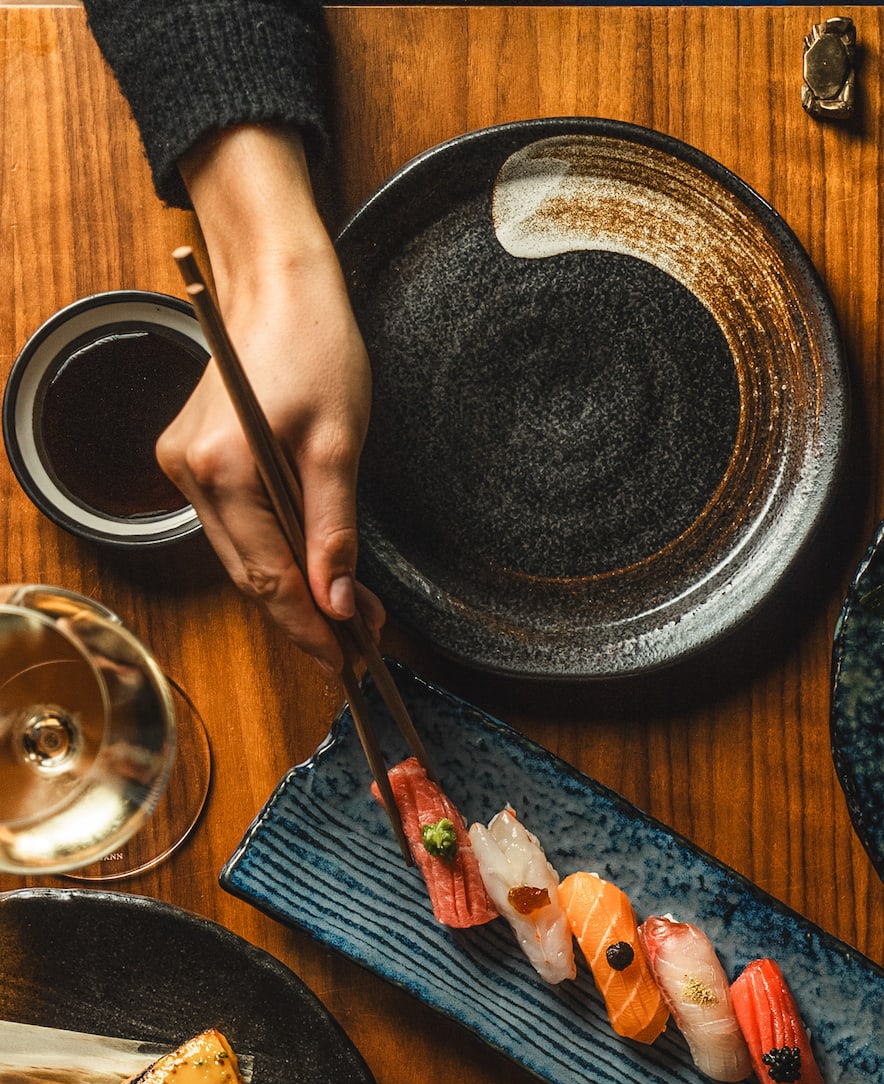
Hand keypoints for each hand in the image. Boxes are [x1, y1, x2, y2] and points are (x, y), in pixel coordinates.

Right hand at [157, 126, 383, 672]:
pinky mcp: (193, 461)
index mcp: (221, 469)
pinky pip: (238, 528)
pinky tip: (315, 570)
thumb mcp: (340, 445)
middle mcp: (190, 474)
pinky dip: (277, 553)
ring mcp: (185, 468)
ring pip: (243, 557)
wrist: (277, 285)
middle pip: (251, 577)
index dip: (311, 628)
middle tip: (362, 644)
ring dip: (294, 590)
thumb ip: (335, 530)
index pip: (268, 578)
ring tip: (350, 614)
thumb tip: (339, 604)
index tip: (350, 660)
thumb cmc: (316, 348)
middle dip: (308, 616)